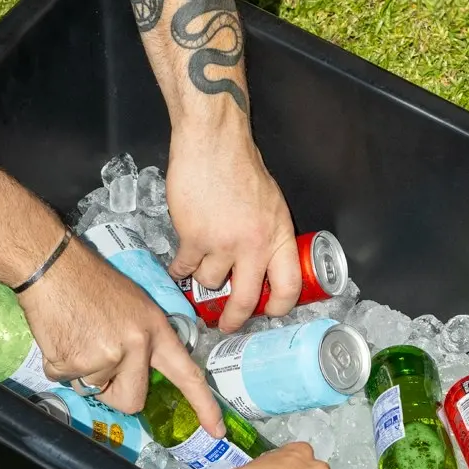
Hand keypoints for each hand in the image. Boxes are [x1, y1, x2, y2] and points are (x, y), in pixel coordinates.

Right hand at [18, 233, 224, 436]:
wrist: (52, 265)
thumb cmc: (92, 282)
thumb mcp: (136, 305)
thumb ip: (145, 341)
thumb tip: (140, 374)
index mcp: (156, 330)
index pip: (187, 374)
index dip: (203, 405)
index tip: (216, 430)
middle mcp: (136, 346)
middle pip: (132, 401)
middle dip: (115, 392)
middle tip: (100, 359)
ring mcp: (105, 356)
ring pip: (95, 391)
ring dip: (84, 373)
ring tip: (79, 336)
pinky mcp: (73, 362)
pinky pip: (67, 381)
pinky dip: (62, 367)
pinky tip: (63, 337)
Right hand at [165, 119, 300, 332]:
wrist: (213, 143)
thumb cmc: (241, 168)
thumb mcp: (273, 205)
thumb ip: (270, 238)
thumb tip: (264, 268)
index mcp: (278, 235)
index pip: (289, 286)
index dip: (279, 307)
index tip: (268, 313)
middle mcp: (254, 245)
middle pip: (246, 300)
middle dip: (234, 319)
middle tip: (226, 325)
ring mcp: (223, 244)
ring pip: (211, 283)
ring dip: (204, 280)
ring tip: (202, 267)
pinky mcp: (194, 238)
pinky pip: (185, 269)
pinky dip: (180, 271)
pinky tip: (179, 268)